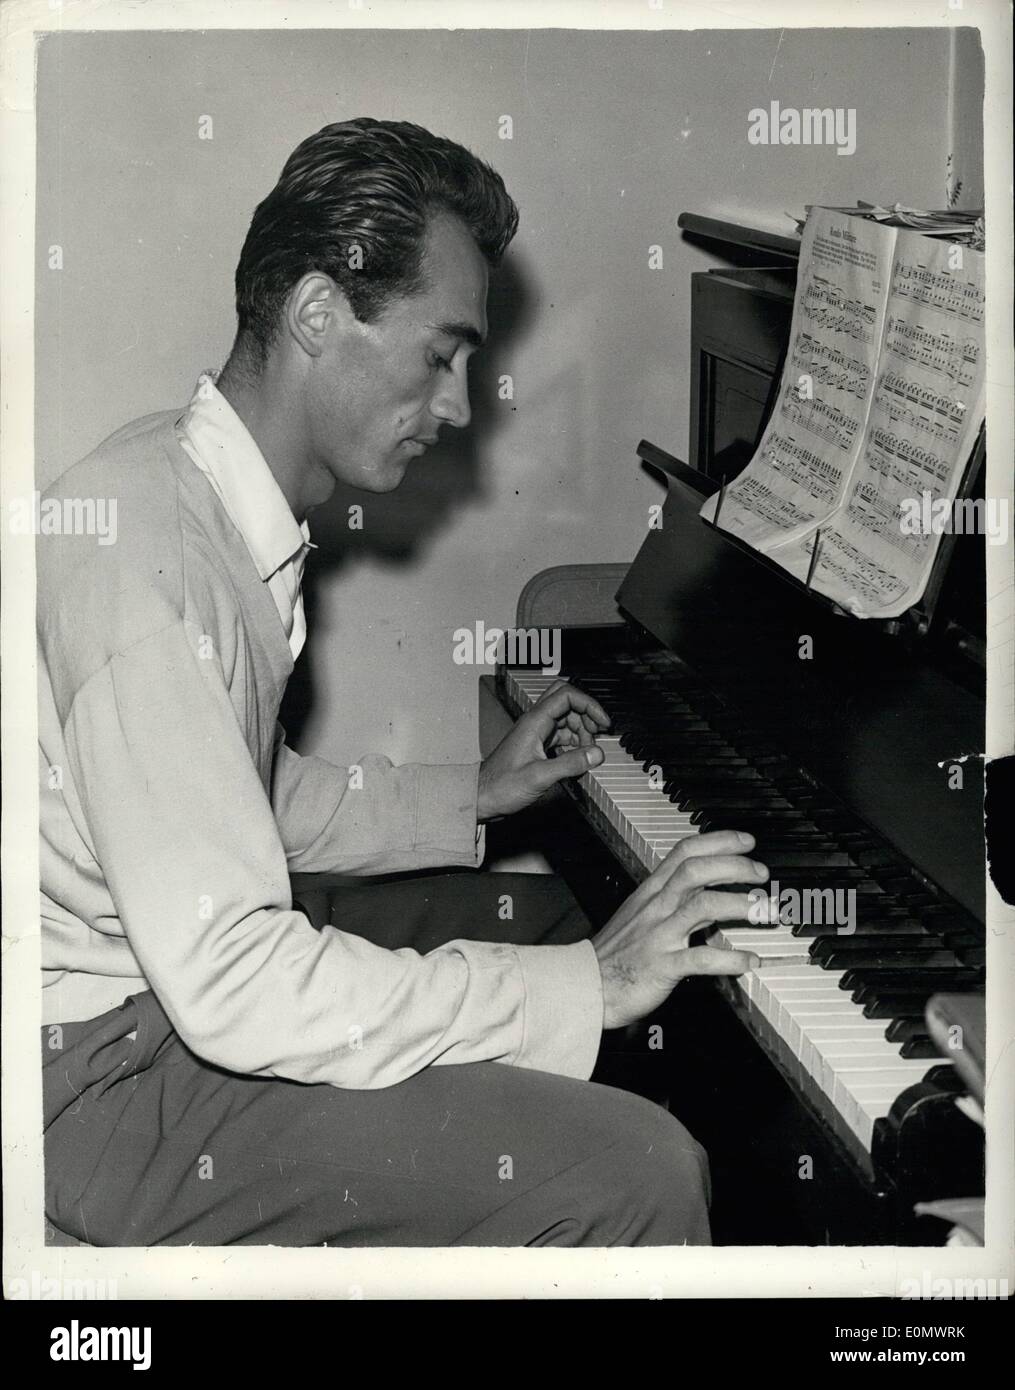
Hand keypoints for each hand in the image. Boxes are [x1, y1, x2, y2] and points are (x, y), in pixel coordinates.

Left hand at [477, 681, 609, 821]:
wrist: (482, 796)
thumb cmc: (501, 786)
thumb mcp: (539, 776)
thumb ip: (570, 764)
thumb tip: (596, 753)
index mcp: (534, 722)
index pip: (567, 695)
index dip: (589, 705)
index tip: (603, 723)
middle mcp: (535, 723)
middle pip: (566, 701)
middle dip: (586, 714)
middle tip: (598, 732)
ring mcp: (535, 733)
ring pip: (565, 718)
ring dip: (581, 731)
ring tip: (588, 751)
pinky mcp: (537, 745)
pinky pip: (560, 735)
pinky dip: (573, 743)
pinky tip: (577, 758)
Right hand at [591, 830, 770, 1029]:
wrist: (586, 985)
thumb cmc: (615, 952)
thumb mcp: (639, 913)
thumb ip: (670, 899)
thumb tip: (706, 892)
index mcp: (651, 891)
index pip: (685, 851)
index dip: (719, 841)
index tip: (747, 843)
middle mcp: (656, 907)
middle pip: (696, 870)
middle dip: (735, 866)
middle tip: (762, 874)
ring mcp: (659, 935)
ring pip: (702, 906)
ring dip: (741, 905)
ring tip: (766, 911)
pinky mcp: (663, 965)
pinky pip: (701, 958)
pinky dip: (730, 958)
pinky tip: (750, 960)